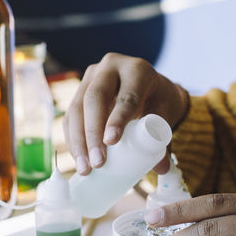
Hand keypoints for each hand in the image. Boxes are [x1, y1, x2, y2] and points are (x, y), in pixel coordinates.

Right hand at [63, 54, 188, 174]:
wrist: (149, 88)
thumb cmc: (158, 100)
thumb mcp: (165, 113)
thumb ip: (163, 138)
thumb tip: (162, 168)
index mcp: (137, 69)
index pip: (126, 95)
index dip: (117, 118)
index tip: (111, 141)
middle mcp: (111, 67)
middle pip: (95, 98)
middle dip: (93, 133)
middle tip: (98, 162)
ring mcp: (91, 77)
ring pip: (77, 108)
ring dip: (78, 141)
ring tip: (85, 168)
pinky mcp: (79, 90)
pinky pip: (70, 116)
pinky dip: (72, 139)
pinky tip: (79, 159)